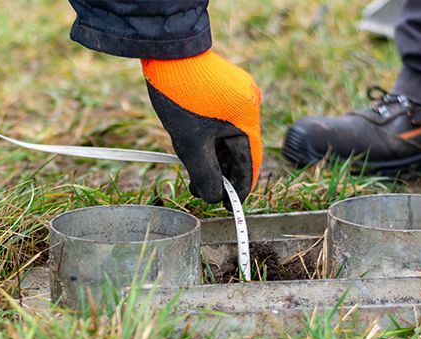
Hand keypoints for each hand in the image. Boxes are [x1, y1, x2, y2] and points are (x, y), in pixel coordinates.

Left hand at [142, 50, 261, 203]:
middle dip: (221, 174)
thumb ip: (204, 175)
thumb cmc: (180, 94)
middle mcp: (251, 107)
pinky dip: (213, 141)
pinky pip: (225, 124)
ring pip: (230, 140)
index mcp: (248, 120)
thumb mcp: (191, 144)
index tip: (228, 207)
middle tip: (201, 191)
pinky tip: (196, 149)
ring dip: (214, 159)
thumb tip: (214, 198)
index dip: (239, 190)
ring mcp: (241, 96)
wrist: (168, 50)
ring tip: (194, 174)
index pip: (251, 165)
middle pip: (240, 153)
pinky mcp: (229, 90)